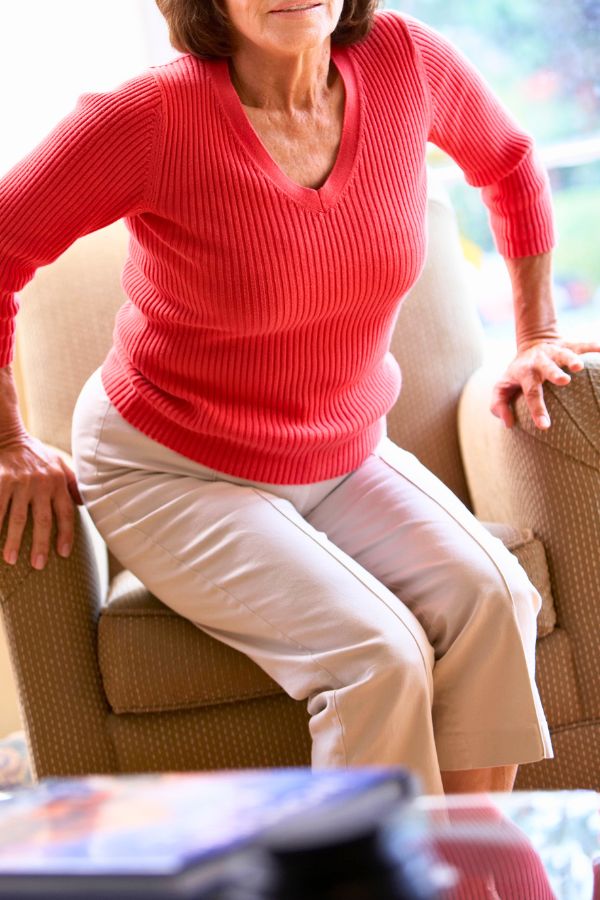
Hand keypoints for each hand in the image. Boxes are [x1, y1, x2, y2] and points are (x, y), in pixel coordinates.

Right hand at [0, 435, 82, 569]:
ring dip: (13, 540)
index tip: (62, 553)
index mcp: (58, 482)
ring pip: (17, 517)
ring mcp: (20, 482)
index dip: (65, 534)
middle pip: (42, 520)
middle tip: (38, 565)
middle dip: (40, 544)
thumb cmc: (36, 454)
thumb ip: (72, 483)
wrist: (9, 436)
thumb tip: (84, 503)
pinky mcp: (2, 480)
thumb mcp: (59, 464)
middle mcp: (42, 483)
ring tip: (11, 560)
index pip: (65, 513)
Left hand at [490, 339, 599, 429]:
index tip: (545, 426)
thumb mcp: (502, 388)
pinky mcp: (569, 345)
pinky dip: (594, 347)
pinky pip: (584, 344)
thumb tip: (508, 424)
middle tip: (564, 381)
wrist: (532, 343)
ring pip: (564, 353)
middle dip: (554, 373)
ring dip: (572, 358)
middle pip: (546, 367)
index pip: (531, 393)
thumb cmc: (517, 374)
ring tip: (580, 367)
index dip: (537, 409)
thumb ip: (499, 406)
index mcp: (525, 373)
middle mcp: (540, 361)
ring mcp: (555, 352)